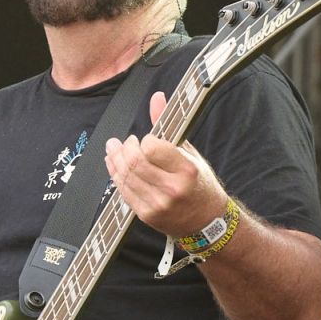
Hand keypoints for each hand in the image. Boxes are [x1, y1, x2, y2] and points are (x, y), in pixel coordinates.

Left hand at [104, 91, 228, 238]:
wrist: (206, 222)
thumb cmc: (199, 184)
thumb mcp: (190, 154)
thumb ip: (169, 126)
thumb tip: (156, 97)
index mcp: (186, 170)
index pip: (152, 148)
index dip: (144, 140)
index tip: (146, 139)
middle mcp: (172, 189)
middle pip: (134, 162)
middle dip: (124, 148)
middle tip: (123, 142)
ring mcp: (158, 204)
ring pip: (125, 176)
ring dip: (115, 159)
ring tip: (113, 149)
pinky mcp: (147, 215)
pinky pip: (123, 191)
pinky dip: (115, 175)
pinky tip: (114, 165)